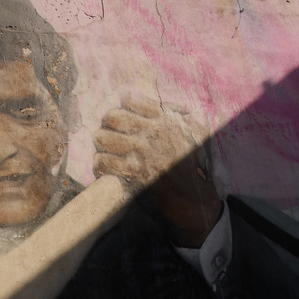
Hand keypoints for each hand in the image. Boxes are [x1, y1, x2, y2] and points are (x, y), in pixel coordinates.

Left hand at [93, 95, 221, 247]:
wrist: (195, 199)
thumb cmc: (196, 167)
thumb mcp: (198, 134)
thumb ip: (184, 117)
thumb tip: (174, 108)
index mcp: (165, 119)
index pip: (130, 99)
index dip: (123, 107)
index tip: (124, 118)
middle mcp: (151, 132)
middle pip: (112, 116)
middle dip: (107, 124)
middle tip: (110, 134)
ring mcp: (140, 152)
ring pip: (102, 137)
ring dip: (101, 144)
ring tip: (105, 150)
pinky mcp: (132, 172)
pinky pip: (103, 161)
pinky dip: (100, 164)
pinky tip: (105, 168)